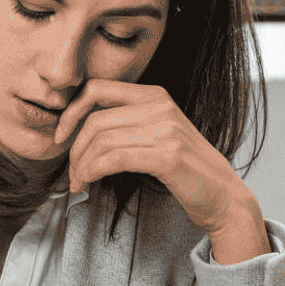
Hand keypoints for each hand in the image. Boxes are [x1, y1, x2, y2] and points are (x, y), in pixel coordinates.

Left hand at [55, 78, 245, 233]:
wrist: (224, 196)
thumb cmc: (187, 171)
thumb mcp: (158, 135)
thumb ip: (128, 124)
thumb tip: (81, 130)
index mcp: (155, 96)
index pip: (97, 89)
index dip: (71, 112)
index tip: (61, 136)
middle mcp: (160, 107)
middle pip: (95, 120)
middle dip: (74, 149)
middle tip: (71, 171)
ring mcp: (166, 130)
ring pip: (102, 141)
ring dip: (82, 166)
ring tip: (79, 182)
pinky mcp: (167, 156)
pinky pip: (115, 158)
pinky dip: (93, 172)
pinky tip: (89, 182)